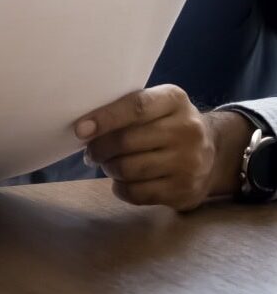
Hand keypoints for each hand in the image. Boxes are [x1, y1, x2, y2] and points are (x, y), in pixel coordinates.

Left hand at [76, 86, 250, 209]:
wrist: (213, 152)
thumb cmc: (167, 123)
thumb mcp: (157, 105)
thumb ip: (126, 109)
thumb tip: (84, 128)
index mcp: (174, 100)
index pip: (135, 107)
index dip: (104, 119)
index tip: (80, 129)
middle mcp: (187, 130)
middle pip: (127, 141)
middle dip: (99, 148)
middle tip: (91, 151)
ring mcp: (189, 163)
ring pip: (129, 169)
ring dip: (109, 168)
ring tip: (107, 164)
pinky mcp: (185, 191)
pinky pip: (139, 193)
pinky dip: (121, 189)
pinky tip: (120, 182)